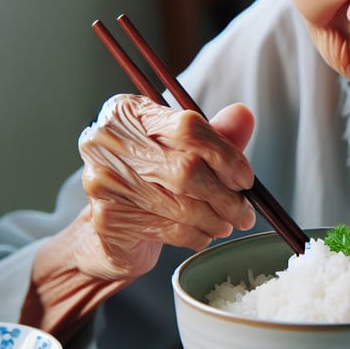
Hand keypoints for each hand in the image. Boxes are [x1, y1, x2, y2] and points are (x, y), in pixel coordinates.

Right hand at [75, 94, 256, 279]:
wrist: (106, 230)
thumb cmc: (148, 180)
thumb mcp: (183, 151)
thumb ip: (215, 136)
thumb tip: (243, 116)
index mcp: (129, 112)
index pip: (188, 128)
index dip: (225, 155)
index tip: (245, 179)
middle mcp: (109, 141)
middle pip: (186, 169)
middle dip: (225, 196)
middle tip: (244, 212)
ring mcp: (104, 180)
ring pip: (180, 204)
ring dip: (214, 219)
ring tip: (225, 224)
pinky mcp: (107, 219)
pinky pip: (169, 229)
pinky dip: (195, 236)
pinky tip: (201, 235)